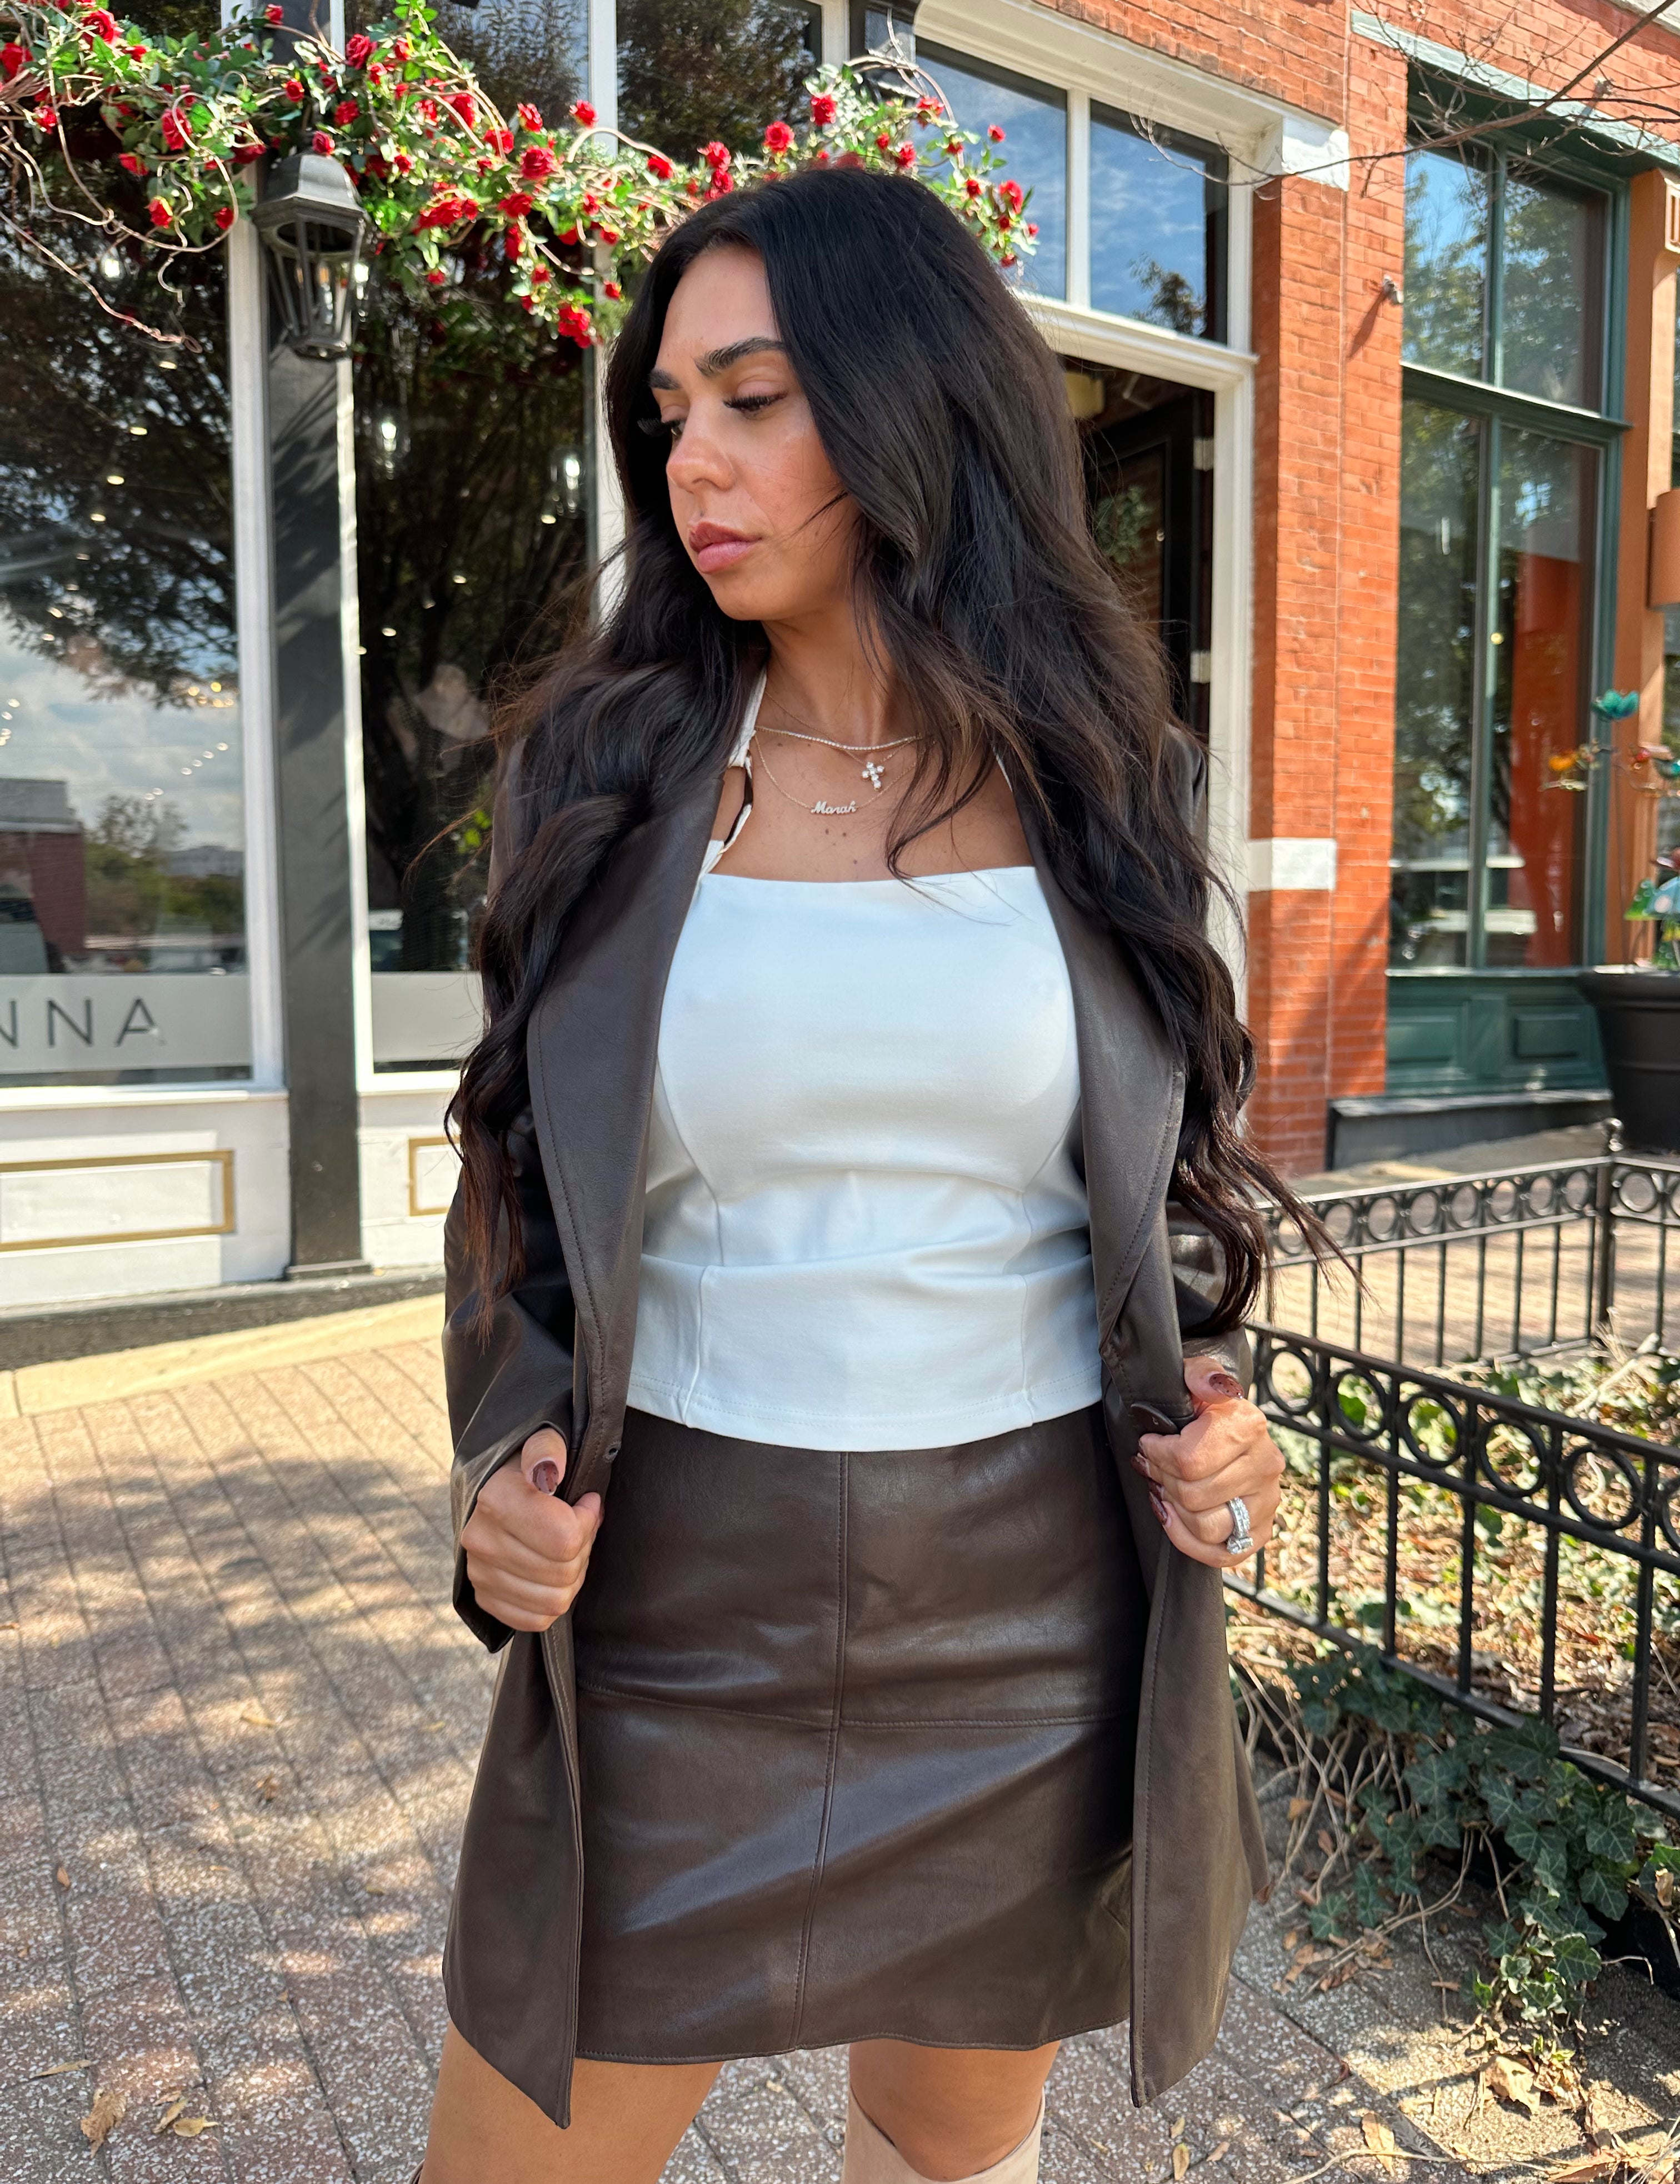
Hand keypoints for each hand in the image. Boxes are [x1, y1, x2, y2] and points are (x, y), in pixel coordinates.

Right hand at [460, 1428, 602, 1631]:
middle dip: (583, 1549)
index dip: (587, 1521)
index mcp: (495, 1499)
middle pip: (564, 1572)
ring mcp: (479, 1572)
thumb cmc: (528, 1465)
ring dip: (572, 1577)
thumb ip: (548, 1448)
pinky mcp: (484, 1596)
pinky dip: (553, 1601)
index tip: (585, 1503)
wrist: (493, 1487)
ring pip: (554, 1600)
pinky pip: (535, 1619)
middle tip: (578, 1527)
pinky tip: (552, 1573)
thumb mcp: (544, 1441)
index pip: (565, 1538)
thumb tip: (549, 1465)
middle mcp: (480, 1539)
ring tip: (566, 1549)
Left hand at [1132, 1353, 1282, 1568]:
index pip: (1188, 1460)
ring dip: (1175, 1510)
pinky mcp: (1261, 1530)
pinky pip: (1222, 1554)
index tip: (1149, 1445)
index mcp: (1249, 1425)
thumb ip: (1200, 1374)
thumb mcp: (1193, 1376)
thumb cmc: (1199, 1403)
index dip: (1156, 1456)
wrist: (1222, 1423)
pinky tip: (1173, 1517)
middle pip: (1194, 1495)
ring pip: (1208, 1526)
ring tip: (1164, 1489)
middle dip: (1162, 1480)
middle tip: (1153, 1468)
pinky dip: (1189, 1540)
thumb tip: (1213, 1388)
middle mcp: (1266, 1464)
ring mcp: (1267, 1500)